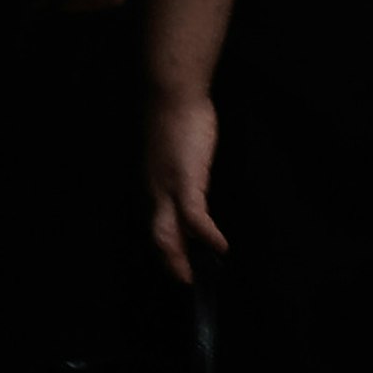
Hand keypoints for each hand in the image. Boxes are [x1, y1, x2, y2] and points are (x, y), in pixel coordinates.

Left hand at [145, 86, 222, 282]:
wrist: (172, 92)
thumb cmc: (174, 112)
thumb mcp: (170, 145)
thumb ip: (174, 164)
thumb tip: (186, 172)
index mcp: (150, 181)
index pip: (154, 221)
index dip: (164, 243)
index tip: (174, 258)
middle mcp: (153, 190)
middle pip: (157, 236)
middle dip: (169, 261)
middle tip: (184, 280)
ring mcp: (167, 188)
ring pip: (168, 235)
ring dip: (180, 259)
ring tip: (195, 277)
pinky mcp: (186, 181)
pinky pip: (196, 218)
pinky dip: (207, 236)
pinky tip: (222, 248)